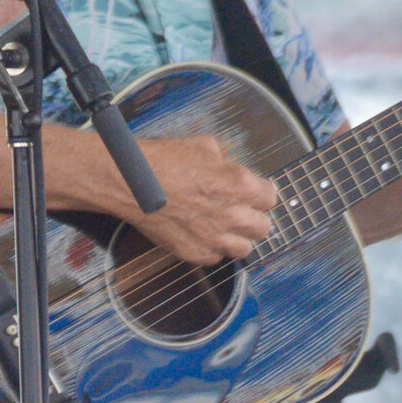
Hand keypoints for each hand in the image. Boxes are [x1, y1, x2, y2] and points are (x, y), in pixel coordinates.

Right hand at [126, 134, 277, 265]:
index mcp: (239, 185)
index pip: (271, 197)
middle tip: (240, 209)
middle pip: (264, 227)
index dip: (262, 192)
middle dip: (254, 217)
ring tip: (222, 226)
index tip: (255, 192)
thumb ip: (224, 161)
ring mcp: (215, 239)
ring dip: (236, 237)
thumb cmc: (162, 160)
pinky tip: (200, 233)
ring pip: (244, 249)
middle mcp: (233, 216)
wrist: (130, 181)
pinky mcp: (195, 253)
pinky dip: (211, 247)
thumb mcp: (201, 145)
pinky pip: (215, 257)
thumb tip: (228, 167)